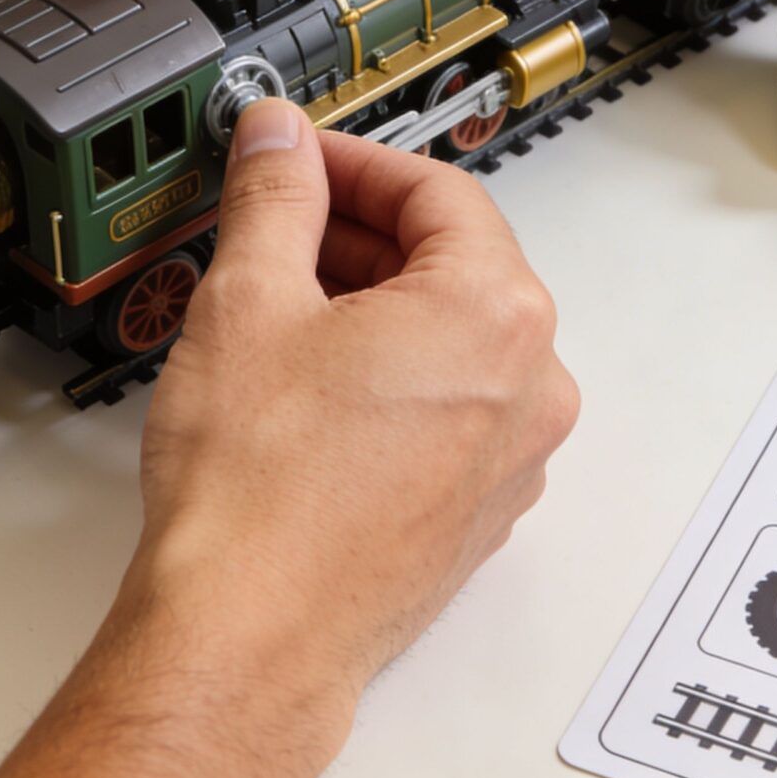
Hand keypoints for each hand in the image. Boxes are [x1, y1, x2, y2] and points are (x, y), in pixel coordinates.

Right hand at [0, 101, 578, 777]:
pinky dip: (385, 379)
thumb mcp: (248, 298)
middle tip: (275, 222)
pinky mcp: (474, 513)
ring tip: (276, 307)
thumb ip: (273, 196)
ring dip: (370, 306)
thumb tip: (279, 143)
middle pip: (452, 264)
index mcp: (497, 314)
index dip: (351, 160)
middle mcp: (530, 388)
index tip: (295, 158)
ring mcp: (509, 460)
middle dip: (358, 232)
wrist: (246, 635)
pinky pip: (444, 411)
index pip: (437, 189)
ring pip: (448, 342)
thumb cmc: (258, 496)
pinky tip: (303, 388)